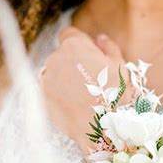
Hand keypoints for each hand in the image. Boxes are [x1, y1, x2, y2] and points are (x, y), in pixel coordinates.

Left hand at [39, 26, 134, 156]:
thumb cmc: (115, 93)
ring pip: (55, 73)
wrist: (104, 128)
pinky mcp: (42, 99)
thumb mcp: (120, 65)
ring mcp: (46, 80)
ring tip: (83, 95)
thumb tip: (100, 39)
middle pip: (62, 54)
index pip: (69, 34)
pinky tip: (75, 105)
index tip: (90, 55)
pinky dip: (59, 95)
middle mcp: (55, 59)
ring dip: (65, 78)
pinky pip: (50, 91)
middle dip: (73, 62)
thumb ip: (108, 47)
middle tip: (91, 79)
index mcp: (74, 46)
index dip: (81, 43)